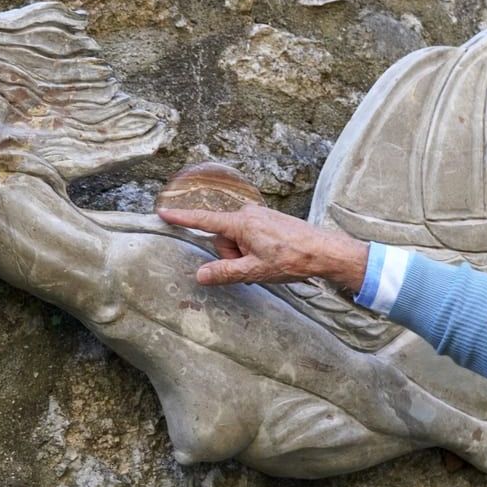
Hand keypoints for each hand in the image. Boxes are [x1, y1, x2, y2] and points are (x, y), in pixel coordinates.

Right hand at [156, 205, 369, 290]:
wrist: (324, 251)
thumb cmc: (291, 259)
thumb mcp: (254, 271)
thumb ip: (224, 272)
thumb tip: (200, 275)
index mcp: (240, 223)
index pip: (204, 221)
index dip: (182, 219)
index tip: (162, 212)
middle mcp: (248, 214)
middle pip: (223, 238)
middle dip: (231, 255)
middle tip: (253, 267)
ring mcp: (260, 216)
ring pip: (238, 239)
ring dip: (244, 254)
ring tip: (266, 263)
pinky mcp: (269, 221)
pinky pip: (251, 236)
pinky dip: (255, 250)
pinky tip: (272, 258)